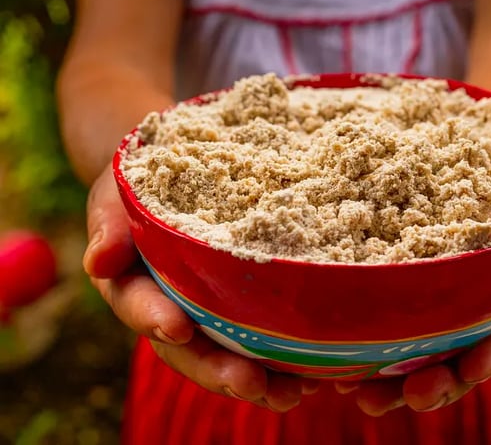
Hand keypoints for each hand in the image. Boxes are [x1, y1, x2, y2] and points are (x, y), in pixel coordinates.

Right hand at [83, 167, 317, 411]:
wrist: (185, 173)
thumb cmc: (147, 184)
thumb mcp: (122, 193)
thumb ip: (111, 224)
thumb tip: (98, 262)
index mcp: (134, 283)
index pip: (139, 305)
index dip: (154, 318)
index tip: (177, 326)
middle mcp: (171, 308)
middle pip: (189, 349)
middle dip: (217, 369)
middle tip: (249, 383)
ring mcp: (208, 314)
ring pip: (228, 355)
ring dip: (259, 380)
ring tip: (292, 394)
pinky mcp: (243, 310)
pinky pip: (262, 341)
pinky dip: (286, 362)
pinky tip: (315, 375)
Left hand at [336, 231, 490, 415]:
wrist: (458, 152)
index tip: (472, 370)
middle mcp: (475, 309)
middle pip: (461, 357)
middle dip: (440, 383)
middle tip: (413, 395)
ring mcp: (435, 307)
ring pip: (418, 356)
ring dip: (393, 384)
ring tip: (363, 398)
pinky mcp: (398, 297)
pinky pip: (380, 332)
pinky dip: (361, 355)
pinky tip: (336, 373)